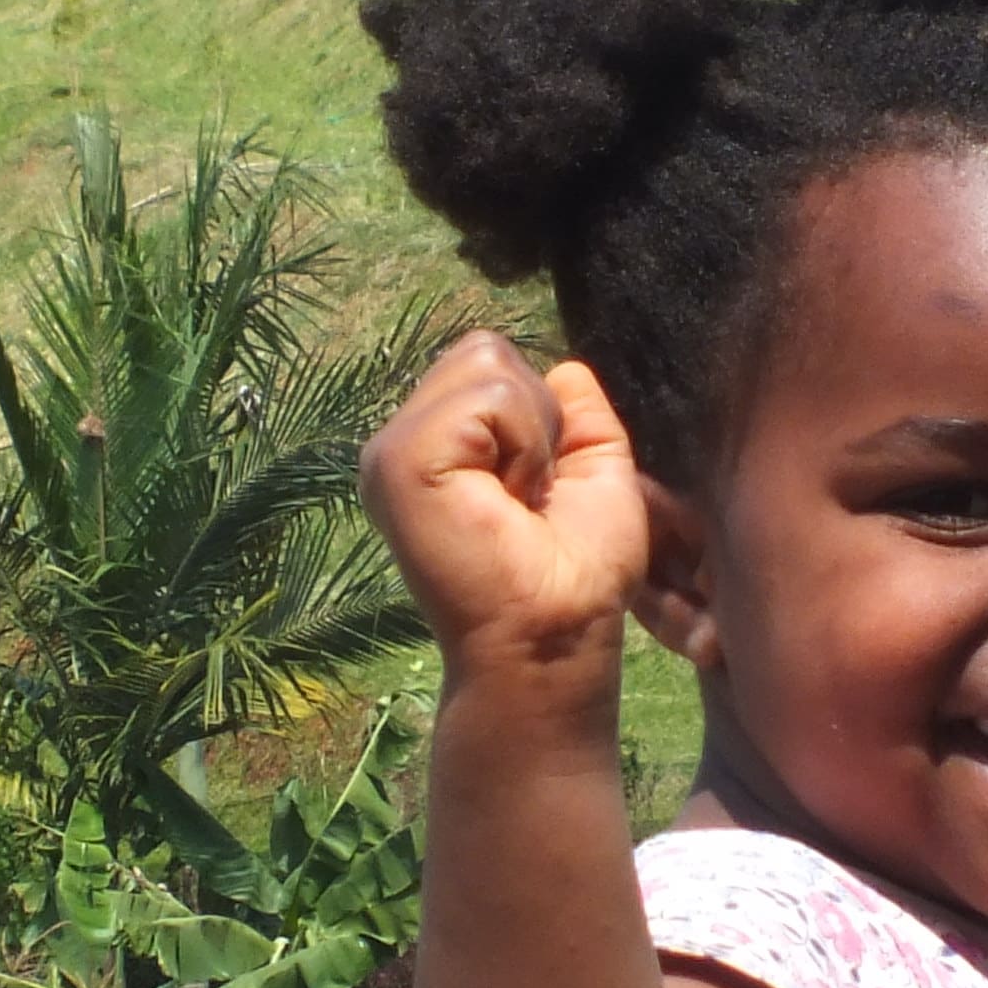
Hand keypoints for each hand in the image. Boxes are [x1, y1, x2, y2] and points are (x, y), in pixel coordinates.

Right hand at [362, 333, 648, 678]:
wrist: (555, 636)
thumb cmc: (575, 575)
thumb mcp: (594, 473)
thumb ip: (580, 418)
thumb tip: (567, 369)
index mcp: (437, 447)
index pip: (488, 363)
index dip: (536, 415)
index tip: (537, 492)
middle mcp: (403, 442)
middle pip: (483, 351)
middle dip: (533, 416)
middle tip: (529, 496)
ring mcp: (393, 449)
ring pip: (486, 365)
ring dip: (531, 434)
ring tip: (518, 501)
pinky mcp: (400, 459)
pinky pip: (487, 396)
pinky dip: (521, 445)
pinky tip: (509, 500)